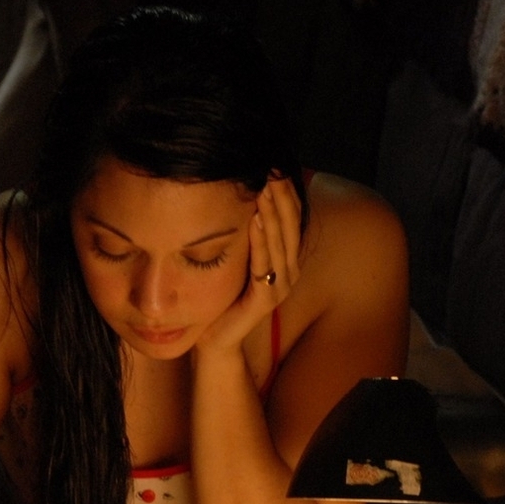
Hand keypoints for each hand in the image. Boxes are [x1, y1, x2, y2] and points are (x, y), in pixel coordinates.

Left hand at [197, 175, 303, 354]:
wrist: (214, 339)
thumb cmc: (223, 295)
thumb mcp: (236, 257)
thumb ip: (245, 232)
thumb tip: (239, 194)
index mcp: (284, 259)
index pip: (290, 218)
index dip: (285, 192)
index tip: (274, 164)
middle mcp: (288, 271)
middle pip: (290, 226)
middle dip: (281, 196)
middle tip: (272, 167)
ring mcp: (279, 287)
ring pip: (280, 244)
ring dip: (274, 214)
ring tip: (266, 188)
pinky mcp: (264, 301)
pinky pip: (265, 267)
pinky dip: (261, 243)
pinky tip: (255, 221)